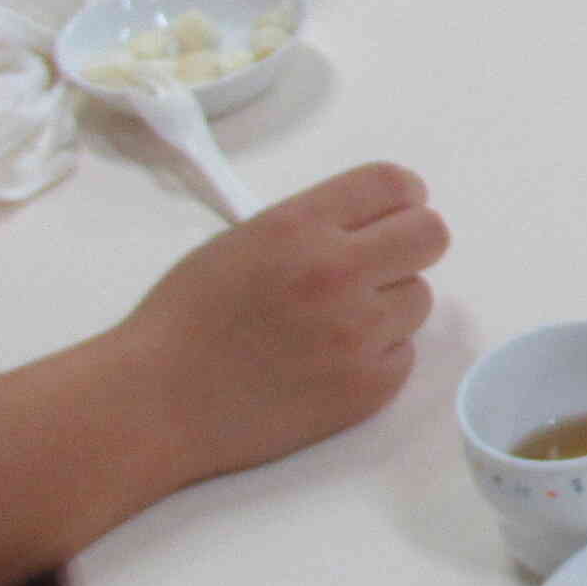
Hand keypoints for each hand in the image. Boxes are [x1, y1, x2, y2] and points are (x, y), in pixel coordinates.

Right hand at [112, 163, 447, 485]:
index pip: (393, 184)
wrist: (156, 401)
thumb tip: (370, 224)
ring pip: (419, 298)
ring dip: (389, 305)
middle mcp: (337, 272)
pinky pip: (404, 353)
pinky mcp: (367, 387)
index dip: (403, 196)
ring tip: (335, 323)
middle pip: (429, 235)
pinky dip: (378, 355)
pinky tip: (330, 362)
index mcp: (300, 226)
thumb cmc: (186, 318)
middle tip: (378, 265)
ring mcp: (358, 333)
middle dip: (408, 245)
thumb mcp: (243, 241)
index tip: (396, 210)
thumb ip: (311, 227)